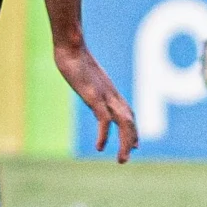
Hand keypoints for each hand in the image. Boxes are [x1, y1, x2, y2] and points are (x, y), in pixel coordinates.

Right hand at [54, 40, 138, 162]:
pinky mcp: (94, 96)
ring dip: (124, 142)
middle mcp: (111, 94)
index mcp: (109, 90)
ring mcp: (105, 95)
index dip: (133, 129)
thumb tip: (85, 81)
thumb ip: (88, 81)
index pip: (127, 112)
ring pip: (123, 122)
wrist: (71, 46)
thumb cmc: (74, 55)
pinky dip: (104, 135)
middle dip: (131, 139)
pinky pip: (104, 119)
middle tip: (127, 158)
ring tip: (121, 160)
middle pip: (129, 119)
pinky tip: (100, 148)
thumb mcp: (84, 72)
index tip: (135, 145)